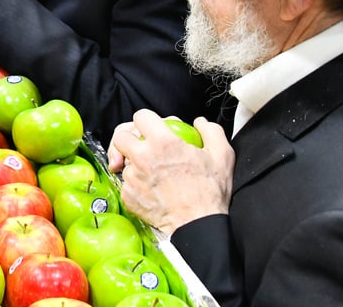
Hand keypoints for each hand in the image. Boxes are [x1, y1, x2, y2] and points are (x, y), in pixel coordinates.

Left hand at [107, 109, 234, 233]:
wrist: (198, 226)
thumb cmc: (210, 193)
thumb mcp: (222, 156)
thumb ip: (211, 132)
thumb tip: (199, 122)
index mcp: (163, 142)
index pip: (140, 117)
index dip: (146, 120)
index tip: (151, 127)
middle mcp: (142, 157)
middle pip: (120, 136)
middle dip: (128, 137)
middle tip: (140, 146)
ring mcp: (132, 177)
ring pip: (123, 162)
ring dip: (133, 163)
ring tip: (153, 173)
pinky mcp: (127, 195)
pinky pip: (126, 184)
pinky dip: (135, 185)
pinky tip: (151, 190)